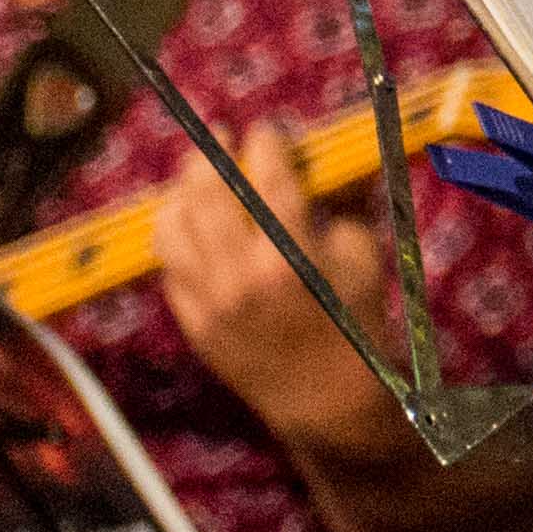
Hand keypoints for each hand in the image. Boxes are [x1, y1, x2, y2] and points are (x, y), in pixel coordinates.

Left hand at [147, 120, 402, 452]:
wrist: (329, 400)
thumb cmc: (357, 322)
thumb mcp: (364, 255)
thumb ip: (340, 202)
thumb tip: (321, 155)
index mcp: (292, 254)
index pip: (267, 174)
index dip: (266, 142)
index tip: (269, 131)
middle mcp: (242, 274)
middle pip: (206, 190)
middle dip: (212, 152)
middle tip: (221, 136)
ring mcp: (210, 301)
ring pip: (172, 226)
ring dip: (183, 193)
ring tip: (197, 179)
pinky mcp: (193, 323)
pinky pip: (168, 267)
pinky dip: (175, 238)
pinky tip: (192, 226)